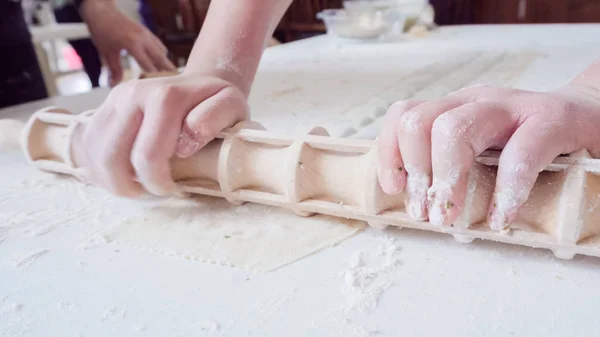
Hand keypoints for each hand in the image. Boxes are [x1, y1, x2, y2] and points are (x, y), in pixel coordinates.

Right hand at [73, 71, 248, 197]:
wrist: (200, 82)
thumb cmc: (217, 101)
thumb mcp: (232, 106)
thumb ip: (215, 118)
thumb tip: (184, 143)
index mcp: (164, 96)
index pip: (147, 154)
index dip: (156, 182)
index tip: (173, 189)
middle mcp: (132, 93)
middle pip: (112, 156)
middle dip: (128, 186)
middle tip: (151, 192)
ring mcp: (114, 99)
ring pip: (94, 152)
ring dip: (110, 180)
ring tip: (134, 188)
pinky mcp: (105, 107)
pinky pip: (88, 145)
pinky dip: (98, 168)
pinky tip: (119, 177)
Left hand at [80, 1, 175, 85]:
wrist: (101, 11)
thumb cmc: (102, 32)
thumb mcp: (106, 52)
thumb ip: (113, 70)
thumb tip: (114, 85)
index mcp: (133, 44)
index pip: (149, 65)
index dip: (155, 77)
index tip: (161, 87)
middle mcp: (143, 38)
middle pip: (161, 58)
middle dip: (168, 70)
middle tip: (177, 82)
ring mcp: (146, 33)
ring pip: (162, 50)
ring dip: (165, 62)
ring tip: (170, 74)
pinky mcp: (146, 31)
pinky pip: (158, 44)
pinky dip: (161, 53)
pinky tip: (160, 61)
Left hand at [377, 84, 599, 229]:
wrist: (591, 116)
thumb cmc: (528, 142)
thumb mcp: (481, 146)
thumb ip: (450, 162)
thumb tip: (417, 202)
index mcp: (454, 108)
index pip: (403, 116)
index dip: (390, 153)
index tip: (396, 188)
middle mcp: (475, 101)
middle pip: (419, 123)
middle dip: (417, 173)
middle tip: (425, 213)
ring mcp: (511, 107)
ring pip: (455, 130)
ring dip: (447, 180)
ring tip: (450, 217)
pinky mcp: (550, 120)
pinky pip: (520, 153)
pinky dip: (507, 191)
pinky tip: (502, 217)